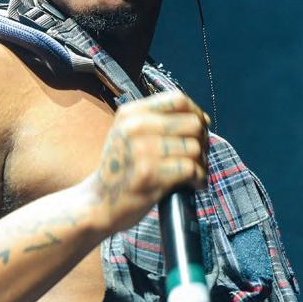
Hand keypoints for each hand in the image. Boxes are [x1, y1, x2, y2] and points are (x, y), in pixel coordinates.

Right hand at [83, 91, 210, 234]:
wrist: (99, 202)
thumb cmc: (123, 168)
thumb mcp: (128, 133)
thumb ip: (158, 121)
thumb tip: (202, 119)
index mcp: (131, 113)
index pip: (178, 99)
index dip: (196, 113)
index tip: (199, 129)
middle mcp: (134, 127)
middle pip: (192, 123)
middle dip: (202, 141)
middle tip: (197, 157)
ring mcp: (141, 151)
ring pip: (195, 148)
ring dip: (202, 164)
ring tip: (194, 174)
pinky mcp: (149, 174)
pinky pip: (191, 169)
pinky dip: (199, 179)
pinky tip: (193, 185)